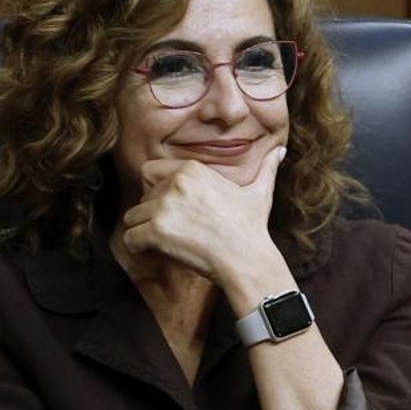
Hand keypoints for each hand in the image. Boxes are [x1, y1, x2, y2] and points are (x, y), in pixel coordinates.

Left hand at [118, 145, 285, 284]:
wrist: (247, 259)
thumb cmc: (251, 228)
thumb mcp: (260, 192)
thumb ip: (266, 168)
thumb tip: (280, 151)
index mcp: (192, 169)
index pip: (149, 171)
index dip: (156, 190)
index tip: (171, 207)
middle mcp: (175, 183)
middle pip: (142, 196)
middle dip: (152, 214)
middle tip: (175, 230)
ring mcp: (164, 207)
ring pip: (132, 217)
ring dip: (144, 231)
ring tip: (166, 242)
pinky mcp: (156, 231)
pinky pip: (130, 239)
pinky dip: (138, 248)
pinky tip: (157, 252)